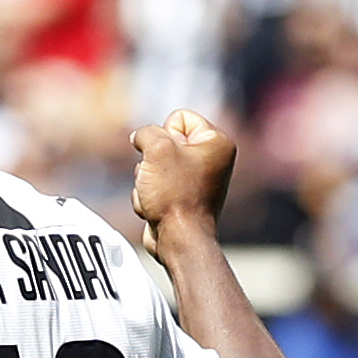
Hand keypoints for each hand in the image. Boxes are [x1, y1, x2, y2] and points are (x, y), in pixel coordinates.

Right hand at [130, 109, 234, 260]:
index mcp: (217, 142)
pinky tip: (156, 207)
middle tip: (161, 178)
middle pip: (164, 142)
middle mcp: (211, 159)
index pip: (179, 118)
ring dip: (146, 179)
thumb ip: (146, 132)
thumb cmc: (175, 196)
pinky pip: (154, 184)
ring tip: (157, 195)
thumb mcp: (157, 149)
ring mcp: (196, 180)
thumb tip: (140, 138)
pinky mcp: (182, 197)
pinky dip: (149, 195)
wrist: (179, 239)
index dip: (164, 134)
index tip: (169, 157)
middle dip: (152, 160)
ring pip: (154, 164)